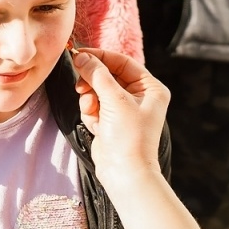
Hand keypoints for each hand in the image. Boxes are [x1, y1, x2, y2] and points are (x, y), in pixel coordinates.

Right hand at [72, 48, 169, 189]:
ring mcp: (124, 110)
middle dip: (93, 82)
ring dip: (90, 99)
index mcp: (150, 88)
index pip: (122, 62)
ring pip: (97, 91)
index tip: (78, 54)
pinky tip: (95, 125)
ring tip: (90, 110)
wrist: (125, 174)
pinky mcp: (111, 122)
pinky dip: (90, 114)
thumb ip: (97, 74)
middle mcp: (139, 97)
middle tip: (80, 85)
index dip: (100, 57)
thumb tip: (81, 56)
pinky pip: (94, 107)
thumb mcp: (114, 100)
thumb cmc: (129, 137)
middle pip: (108, 75)